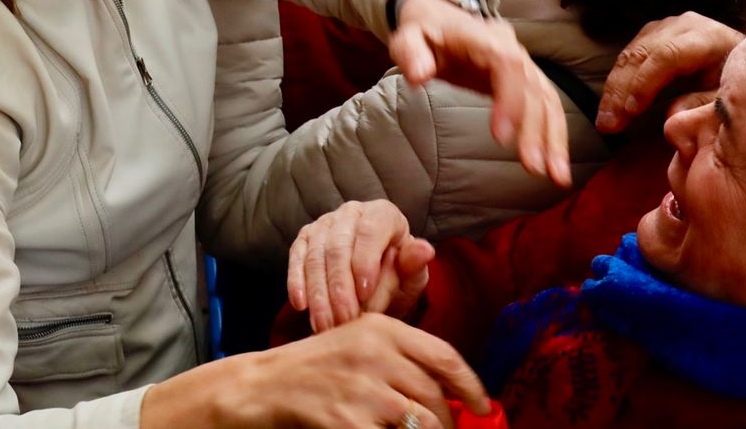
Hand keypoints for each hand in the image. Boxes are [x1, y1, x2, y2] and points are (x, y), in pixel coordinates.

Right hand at [143, 312, 488, 427]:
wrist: (262, 386)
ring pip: (420, 423)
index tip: (483, 407)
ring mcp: (360, 387)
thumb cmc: (315, 366)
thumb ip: (400, 348)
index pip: (443, 356)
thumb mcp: (357, 339)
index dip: (470, 385)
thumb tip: (449, 376)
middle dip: (445, 421)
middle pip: (434, 397)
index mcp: (382, 328)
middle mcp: (375, 353)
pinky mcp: (345, 419)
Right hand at [288, 200, 435, 333]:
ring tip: (325, 325)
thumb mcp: (411, 276)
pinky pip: (296, 258)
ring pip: (315, 255)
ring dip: (319, 293)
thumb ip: (414, 265)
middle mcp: (351, 213)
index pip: (370, 231)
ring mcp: (324, 224)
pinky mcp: (304, 239)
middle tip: (344, 319)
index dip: (365, 261)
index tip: (365, 294)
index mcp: (382, 214)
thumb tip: (425, 250)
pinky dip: (297, 283)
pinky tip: (300, 306)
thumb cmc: (396, 277)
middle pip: (338, 245)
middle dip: (339, 286)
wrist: (376, 283)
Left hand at [389, 0, 571, 185]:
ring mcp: (523, 63)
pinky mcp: (526, 80)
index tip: (501, 137)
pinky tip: (555, 165)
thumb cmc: (424, 33)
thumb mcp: (407, 37)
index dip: (510, 99)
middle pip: (532, 87)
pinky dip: (554, 135)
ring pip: (548, 99)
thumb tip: (419, 75)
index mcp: (482, 37)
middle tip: (532, 167)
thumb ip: (410, 53)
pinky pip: (547, 106)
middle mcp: (511, 48)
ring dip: (555, 138)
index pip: (507, 64)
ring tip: (557, 176)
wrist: (440, 18)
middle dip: (535, 129)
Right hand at [594, 11, 744, 132]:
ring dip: (613, 90)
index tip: (630, 111)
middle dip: (621, 91)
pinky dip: (617, 83)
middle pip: (642, 54)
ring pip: (629, 55)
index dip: (645, 82)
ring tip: (604, 120)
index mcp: (707, 37)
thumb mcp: (731, 95)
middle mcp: (682, 25)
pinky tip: (611, 106)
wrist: (744, 60)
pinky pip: (628, 57)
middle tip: (608, 124)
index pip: (666, 56)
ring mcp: (665, 27)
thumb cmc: (740, 81)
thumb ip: (705, 104)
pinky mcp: (653, 35)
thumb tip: (672, 114)